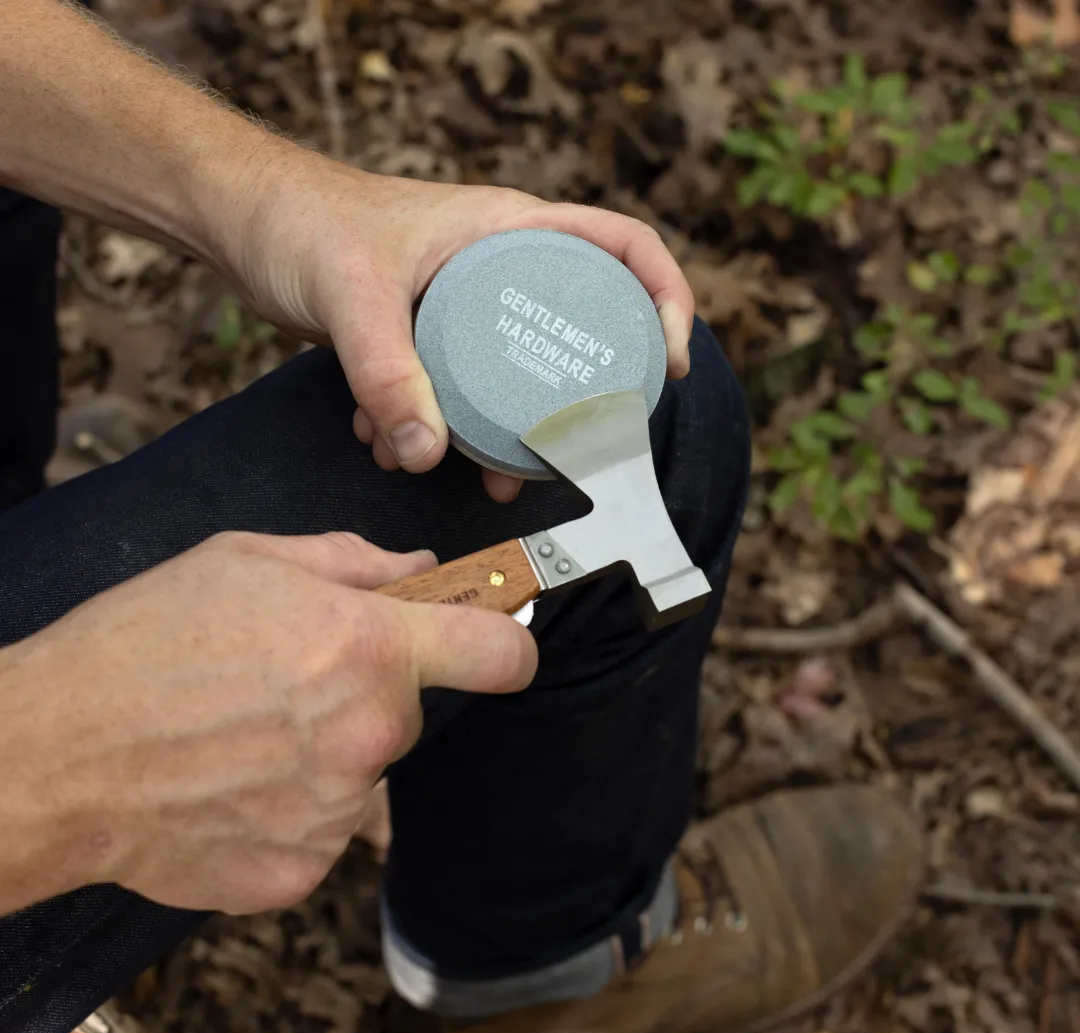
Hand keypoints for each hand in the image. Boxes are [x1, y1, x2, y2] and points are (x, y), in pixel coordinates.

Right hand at [0, 532, 535, 915]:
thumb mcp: (245, 560)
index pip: (499, 653)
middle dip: (363, 695)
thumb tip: (422, 573)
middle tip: (283, 681)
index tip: (494, 644)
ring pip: (360, 771)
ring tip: (238, 735)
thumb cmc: (140, 643)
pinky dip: (287, 811)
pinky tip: (226, 785)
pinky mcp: (300, 870)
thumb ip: (353, 562)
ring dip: (321, 755)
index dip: (507, 642)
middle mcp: (368, 733)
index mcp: (368, 648)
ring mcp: (337, 811)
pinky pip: (321, 829)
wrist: (50, 756)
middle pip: (405, 712)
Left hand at [226, 151, 695, 500]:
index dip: (665, 298)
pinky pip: (458, 389)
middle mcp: (498, 265)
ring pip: (514, 373)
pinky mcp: (429, 337)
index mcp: (510, 229)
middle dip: (578, 398)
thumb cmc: (299, 219)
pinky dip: (434, 424)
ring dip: (500, 432)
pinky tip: (393, 445)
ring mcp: (465, 304)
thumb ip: (387, 374)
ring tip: (480, 473)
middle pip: (579, 326)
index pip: (624, 247)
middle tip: (575, 448)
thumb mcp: (352, 295)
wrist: (241, 218)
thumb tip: (425, 451)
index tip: (670, 362)